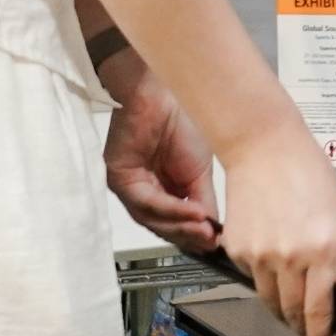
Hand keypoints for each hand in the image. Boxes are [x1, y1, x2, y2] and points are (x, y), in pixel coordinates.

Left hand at [100, 73, 219, 253]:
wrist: (164, 91)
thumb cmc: (180, 120)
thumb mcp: (200, 171)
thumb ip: (202, 201)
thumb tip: (211, 230)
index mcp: (162, 189)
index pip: (174, 223)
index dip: (194, 236)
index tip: (216, 244)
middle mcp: (143, 191)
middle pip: (162, 226)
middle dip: (188, 236)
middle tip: (211, 241)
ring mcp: (129, 186)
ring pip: (153, 219)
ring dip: (181, 226)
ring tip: (204, 229)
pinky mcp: (120, 177)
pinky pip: (146, 201)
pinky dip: (172, 208)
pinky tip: (192, 212)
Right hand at [219, 122, 335, 335]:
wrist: (263, 147)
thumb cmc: (307, 174)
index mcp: (322, 249)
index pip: (320, 311)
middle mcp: (289, 257)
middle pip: (291, 313)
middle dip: (301, 328)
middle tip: (308, 333)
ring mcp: (259, 255)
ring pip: (269, 301)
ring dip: (282, 307)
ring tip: (291, 297)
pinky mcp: (237, 250)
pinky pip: (252, 278)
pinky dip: (263, 277)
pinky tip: (271, 257)